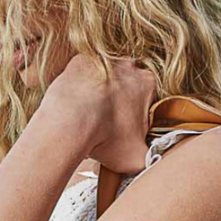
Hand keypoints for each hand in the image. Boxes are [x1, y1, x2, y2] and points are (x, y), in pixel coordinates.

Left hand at [40, 54, 156, 174]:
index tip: (129, 131)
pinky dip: (82, 89)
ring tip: (92, 118)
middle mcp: (127, 65)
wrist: (70, 121)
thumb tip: (150, 160)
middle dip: (121, 104)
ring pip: (105, 81)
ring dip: (101, 96)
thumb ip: (149, 157)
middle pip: (127, 87)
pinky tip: (78, 107)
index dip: (139, 117)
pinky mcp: (79, 62)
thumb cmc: (105, 136)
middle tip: (109, 126)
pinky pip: (84, 77)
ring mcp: (102, 60)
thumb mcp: (136, 158)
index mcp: (147, 83)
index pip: (149, 99)